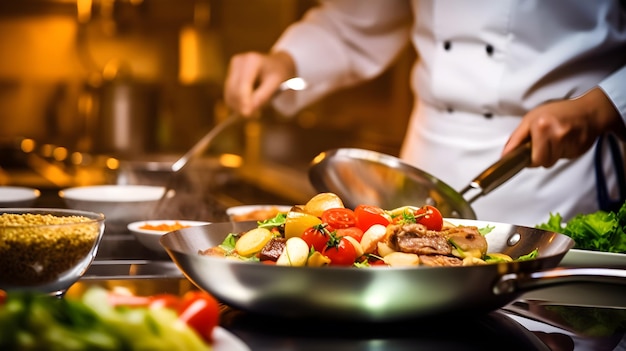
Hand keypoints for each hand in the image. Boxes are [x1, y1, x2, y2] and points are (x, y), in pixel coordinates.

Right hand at [223, 51, 295, 116]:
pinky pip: (229, 94)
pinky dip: (237, 103)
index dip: (243, 102)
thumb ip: (262, 97)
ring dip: (239, 106)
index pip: (242, 86)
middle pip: (234, 91)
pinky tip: (249, 105)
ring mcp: (233, 67)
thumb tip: (248, 111)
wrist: (277, 64)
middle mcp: (239, 61)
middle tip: (256, 116)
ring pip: (229, 94)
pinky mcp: (230, 73)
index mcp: (252, 61)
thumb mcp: (275, 85)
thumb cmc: (278, 74)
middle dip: (241, 106)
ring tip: (255, 112)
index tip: (247, 115)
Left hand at [503, 87, 624, 167]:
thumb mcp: (531, 118)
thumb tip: (505, 155)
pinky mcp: (579, 150)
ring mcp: (570, 143)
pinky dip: (562, 153)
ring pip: (552, 162)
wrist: (589, 111)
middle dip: (539, 157)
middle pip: (542, 162)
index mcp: (541, 126)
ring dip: (551, 155)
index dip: (527, 160)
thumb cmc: (557, 113)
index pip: (531, 157)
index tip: (523, 158)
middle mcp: (556, 135)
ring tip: (555, 141)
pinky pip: (564, 158)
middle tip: (541, 146)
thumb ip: (517, 137)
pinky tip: (565, 141)